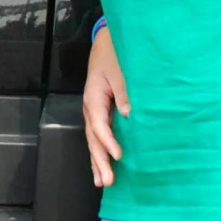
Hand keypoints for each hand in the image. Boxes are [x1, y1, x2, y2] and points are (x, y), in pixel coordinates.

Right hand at [82, 25, 129, 187]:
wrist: (108, 40)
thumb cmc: (115, 52)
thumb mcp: (120, 69)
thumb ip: (124, 92)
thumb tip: (129, 116)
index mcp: (94, 96)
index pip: (99, 124)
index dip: (108, 141)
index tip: (119, 156)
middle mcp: (91, 106)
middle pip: (93, 137)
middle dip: (99, 160)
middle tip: (106, 181)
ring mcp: (95, 109)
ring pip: (94, 139)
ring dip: (98, 160)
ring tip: (102, 181)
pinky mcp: (102, 110)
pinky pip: (100, 134)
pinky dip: (102, 150)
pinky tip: (105, 164)